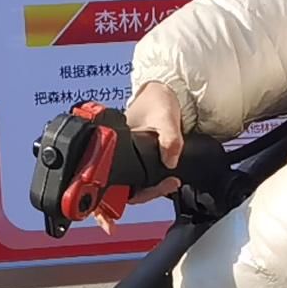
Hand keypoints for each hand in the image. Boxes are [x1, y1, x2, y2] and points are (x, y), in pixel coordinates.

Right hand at [120, 80, 195, 201]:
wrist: (165, 92)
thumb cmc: (156, 100)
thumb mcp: (164, 116)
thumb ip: (169, 139)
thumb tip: (170, 161)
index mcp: (117, 146)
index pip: (114, 180)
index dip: (126, 193)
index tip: (142, 195)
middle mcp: (121, 154)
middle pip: (126, 187)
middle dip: (146, 193)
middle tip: (169, 185)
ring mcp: (132, 157)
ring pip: (136, 184)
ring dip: (153, 188)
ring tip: (172, 183)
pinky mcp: (144, 158)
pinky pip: (146, 177)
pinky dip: (157, 182)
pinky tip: (170, 179)